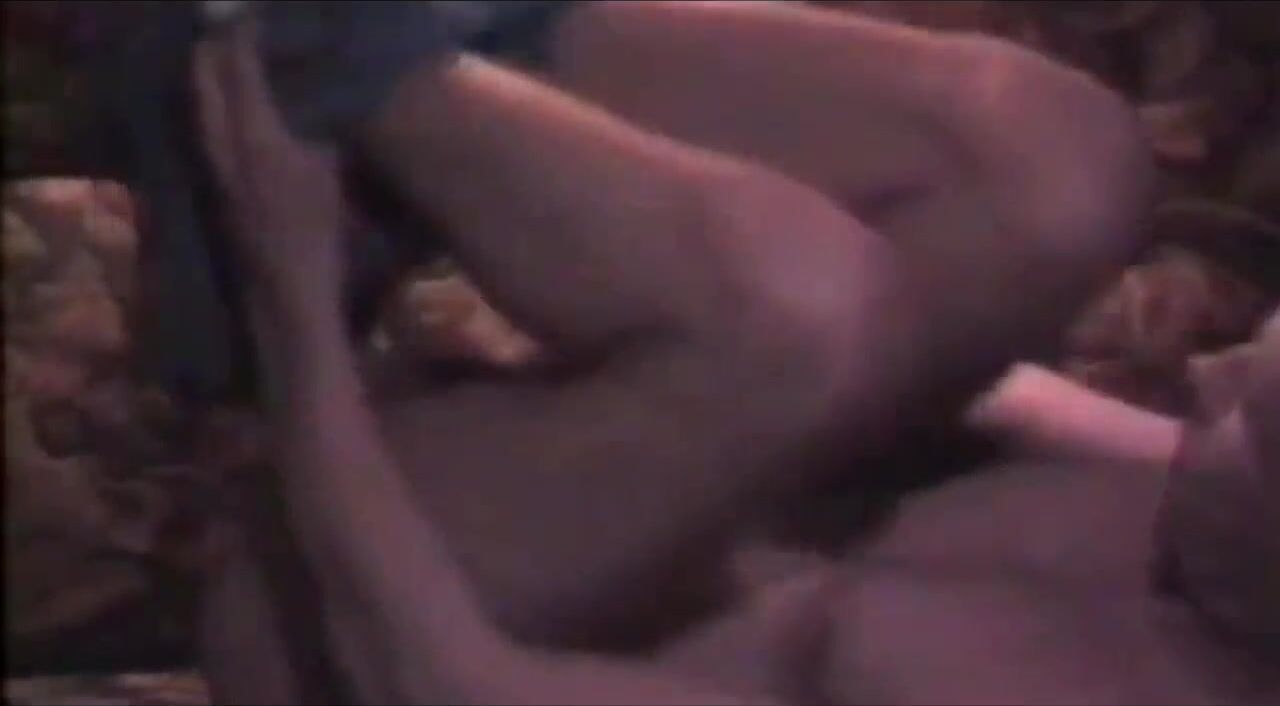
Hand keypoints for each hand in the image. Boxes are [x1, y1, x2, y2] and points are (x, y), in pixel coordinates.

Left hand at [192, 20, 344, 302]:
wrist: (285, 296)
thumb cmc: (322, 239)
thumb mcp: (332, 174)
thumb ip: (321, 129)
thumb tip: (320, 94)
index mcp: (256, 135)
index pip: (240, 67)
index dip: (246, 35)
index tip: (258, 17)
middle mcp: (225, 145)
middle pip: (206, 79)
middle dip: (217, 47)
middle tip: (236, 27)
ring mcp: (215, 168)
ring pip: (202, 105)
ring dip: (212, 75)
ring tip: (229, 56)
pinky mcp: (216, 189)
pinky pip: (207, 128)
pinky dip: (216, 104)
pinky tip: (232, 107)